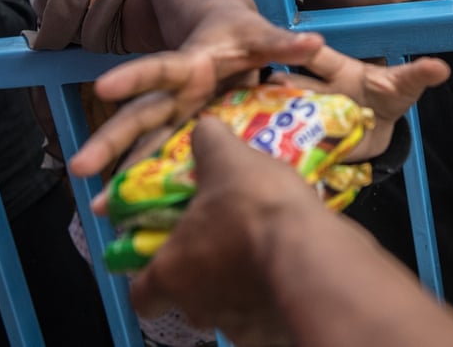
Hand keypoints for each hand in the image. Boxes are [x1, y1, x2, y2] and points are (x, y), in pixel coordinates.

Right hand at [70, 5, 449, 199]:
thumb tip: (443, 70)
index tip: (219, 60)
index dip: (238, 53)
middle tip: (99, 107)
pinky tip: (107, 205)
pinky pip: (156, 153)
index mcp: (258, 50)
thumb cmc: (339, 80)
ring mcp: (198, 103)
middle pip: (170, 79)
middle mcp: (217, 72)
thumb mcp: (373, 83)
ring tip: (84, 178)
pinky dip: (132, 176)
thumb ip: (403, 78)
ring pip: (148, 121)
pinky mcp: (192, 134)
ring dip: (116, 146)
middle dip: (133, 96)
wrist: (315, 89)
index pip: (249, 45)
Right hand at [71, 7, 324, 184]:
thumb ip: (283, 43)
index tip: (103, 87)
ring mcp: (177, 115)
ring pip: (144, 146)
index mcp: (189, 63)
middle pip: (138, 116)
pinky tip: (133, 212)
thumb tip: (314, 43)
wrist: (227, 36)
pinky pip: (164, 160)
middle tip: (80, 167)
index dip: (133, 77)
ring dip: (123, 174)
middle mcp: (175, 93)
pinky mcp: (185, 133)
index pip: (158, 68)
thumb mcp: (260, 35)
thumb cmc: (242, 34)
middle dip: (110, 141)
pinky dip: (151, 183)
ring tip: (100, 209)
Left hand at [131, 118, 452, 346]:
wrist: (312, 253)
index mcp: (170, 272)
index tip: (169, 253)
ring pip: (228, 307)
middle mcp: (196, 307)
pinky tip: (290, 264)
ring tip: (265, 247)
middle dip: (204, 273)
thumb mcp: (229, 159)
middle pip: (188, 298)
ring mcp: (236, 325)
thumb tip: (202, 126)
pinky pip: (265, 315)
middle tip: (226, 238)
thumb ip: (209, 142)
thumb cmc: (256, 209)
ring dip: (240, 283)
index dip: (151, 274)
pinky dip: (273, 294)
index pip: (141, 293)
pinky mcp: (273, 333)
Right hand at [268, 47, 449, 161]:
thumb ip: (419, 75)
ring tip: (265, 127)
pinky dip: (276, 146)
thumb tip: (443, 68)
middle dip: (278, 87)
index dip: (305, 48)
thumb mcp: (404, 86)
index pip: (316, 55)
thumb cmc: (388, 96)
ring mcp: (305, 113)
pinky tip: (269, 153)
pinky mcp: (303, 138)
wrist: (378, 129)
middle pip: (287, 83)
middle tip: (271, 91)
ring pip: (280, 111)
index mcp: (337, 70)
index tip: (294, 45)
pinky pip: (284, 140)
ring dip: (272, 118)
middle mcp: (315, 88)